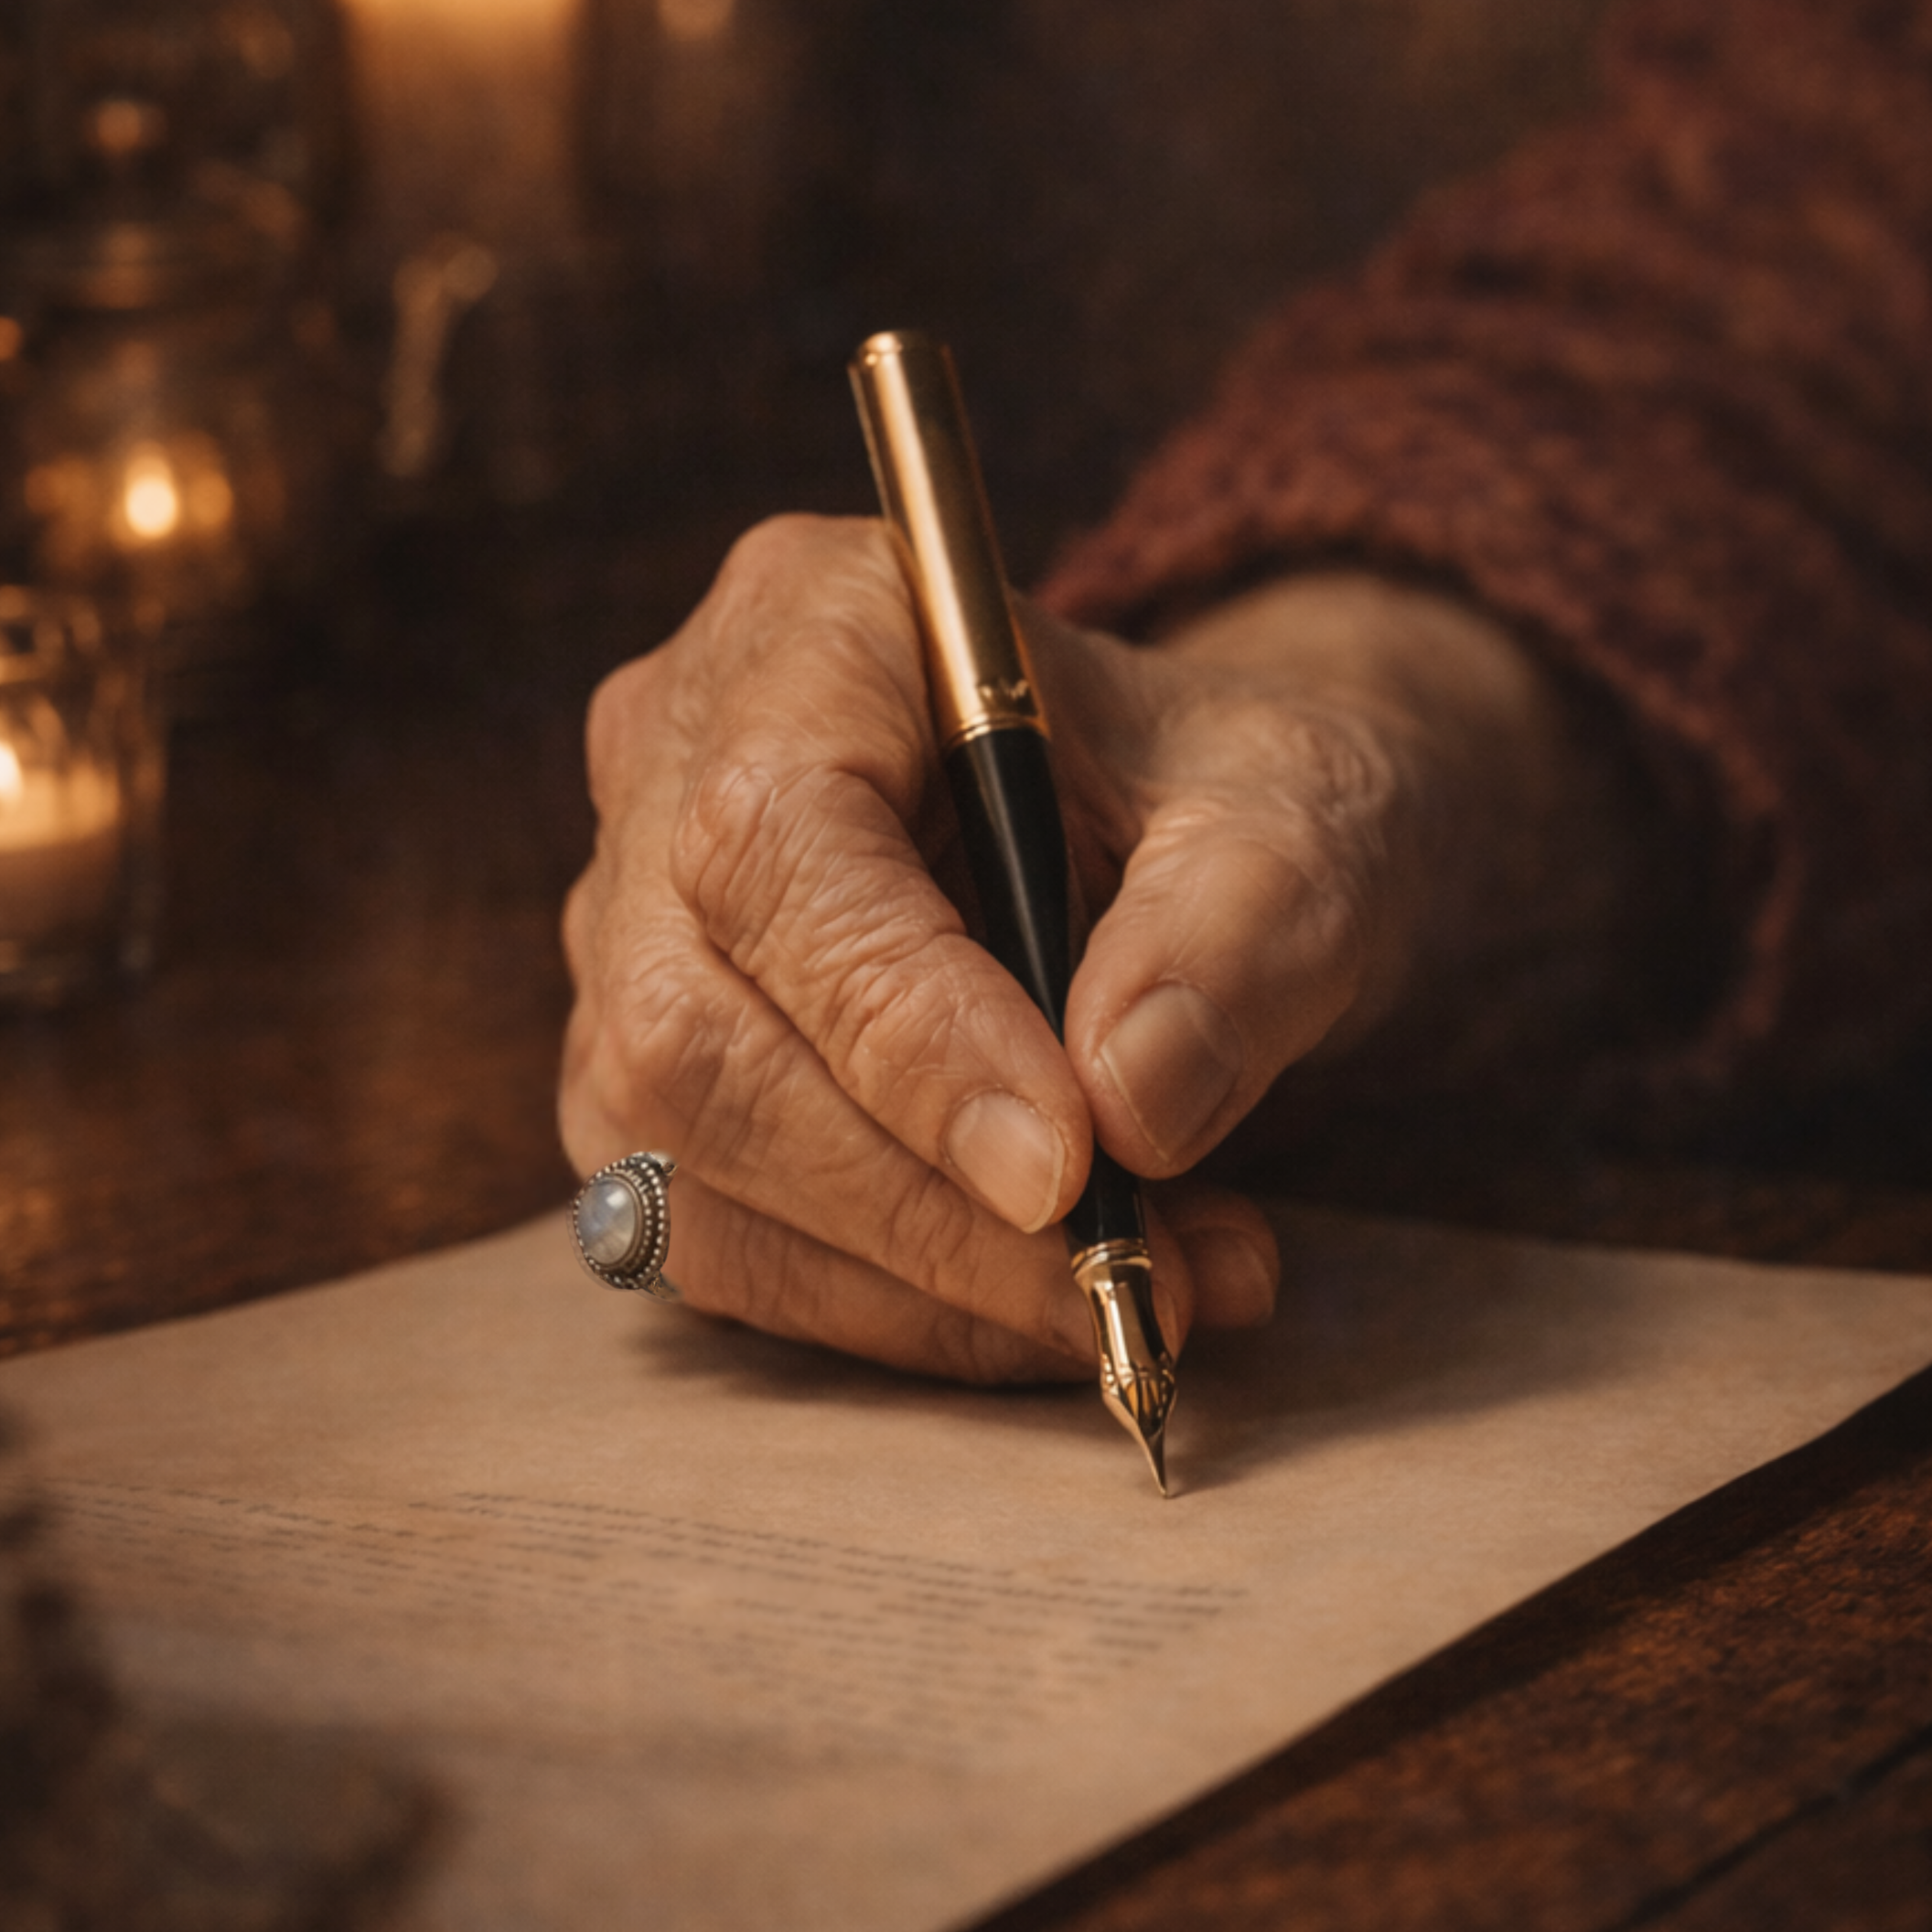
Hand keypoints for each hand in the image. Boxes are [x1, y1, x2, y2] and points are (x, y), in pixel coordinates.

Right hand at [560, 522, 1631, 1379]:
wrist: (1196, 837)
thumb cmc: (1231, 795)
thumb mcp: (1303, 819)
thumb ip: (1236, 937)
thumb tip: (1128, 1107)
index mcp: (809, 620)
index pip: (776, 842)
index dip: (905, 1028)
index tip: (1070, 1171)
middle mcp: (667, 760)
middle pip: (693, 1026)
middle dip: (915, 1202)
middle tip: (1129, 1288)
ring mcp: (627, 928)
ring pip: (679, 1156)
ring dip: (915, 1281)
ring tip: (1140, 1296)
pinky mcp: (643, 1079)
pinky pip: (714, 1240)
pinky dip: (890, 1310)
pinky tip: (1046, 1305)